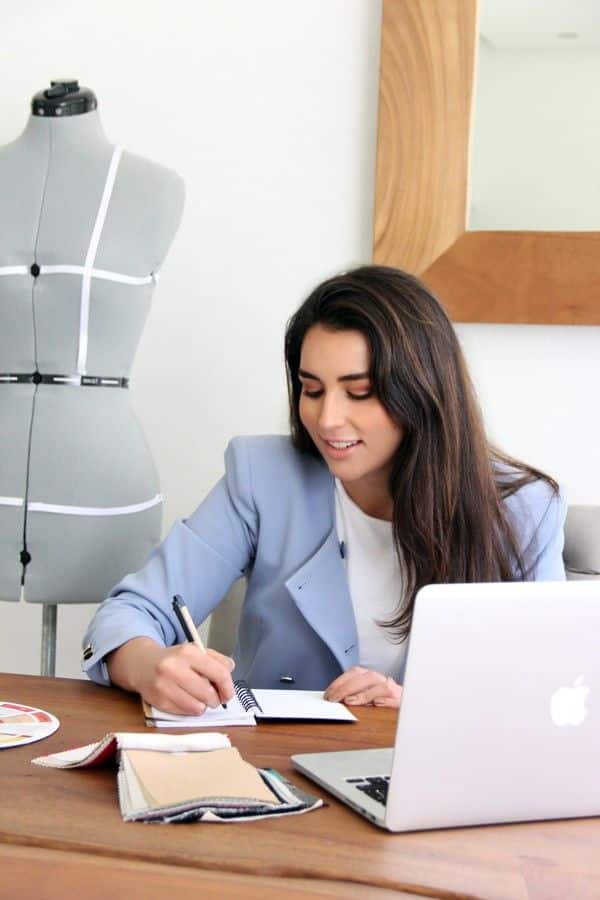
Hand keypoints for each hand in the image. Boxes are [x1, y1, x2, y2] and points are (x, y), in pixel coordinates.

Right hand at [107, 637, 234, 714]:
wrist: (142, 664)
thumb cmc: (174, 659)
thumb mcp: (195, 651)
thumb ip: (216, 660)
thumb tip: (230, 669)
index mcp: (188, 652)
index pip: (219, 673)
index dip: (228, 687)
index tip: (228, 693)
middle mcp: (175, 668)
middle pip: (209, 694)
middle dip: (216, 700)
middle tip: (214, 698)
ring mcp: (164, 685)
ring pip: (197, 707)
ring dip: (203, 706)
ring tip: (199, 699)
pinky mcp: (158, 701)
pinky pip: (184, 713)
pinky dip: (190, 709)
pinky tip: (186, 700)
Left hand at [324, 666, 401, 707]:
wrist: (409, 705)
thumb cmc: (383, 701)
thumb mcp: (367, 694)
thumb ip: (353, 694)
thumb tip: (334, 697)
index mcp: (371, 676)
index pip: (354, 673)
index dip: (340, 682)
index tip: (329, 693)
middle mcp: (382, 680)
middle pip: (366, 678)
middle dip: (347, 687)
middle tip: (335, 699)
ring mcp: (394, 690)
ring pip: (381, 686)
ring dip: (364, 694)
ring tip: (350, 702)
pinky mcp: (402, 702)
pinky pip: (395, 700)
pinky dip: (386, 702)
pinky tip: (377, 704)